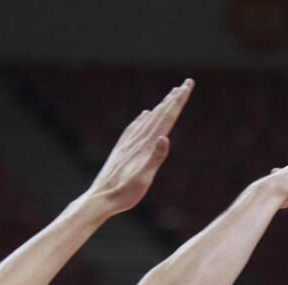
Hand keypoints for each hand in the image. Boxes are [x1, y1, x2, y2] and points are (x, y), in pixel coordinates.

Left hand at [89, 79, 192, 213]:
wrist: (99, 199)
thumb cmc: (124, 193)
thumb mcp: (143, 179)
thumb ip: (155, 158)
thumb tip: (165, 137)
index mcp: (146, 146)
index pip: (167, 118)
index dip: (178, 101)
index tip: (187, 85)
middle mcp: (138, 140)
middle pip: (160, 114)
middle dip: (174, 98)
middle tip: (186, 83)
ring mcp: (128, 144)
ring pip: (149, 119)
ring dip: (161, 106)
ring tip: (170, 95)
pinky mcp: (121, 150)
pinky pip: (134, 128)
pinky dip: (142, 119)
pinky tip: (144, 115)